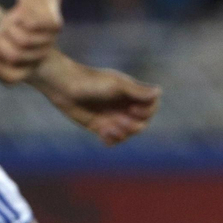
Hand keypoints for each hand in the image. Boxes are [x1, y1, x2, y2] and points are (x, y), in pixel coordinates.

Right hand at [0, 0, 61, 83]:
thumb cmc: (16, 24)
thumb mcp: (0, 39)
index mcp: (29, 64)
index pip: (11, 78)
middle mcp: (41, 56)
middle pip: (14, 56)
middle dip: (0, 41)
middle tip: (3, 31)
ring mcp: (51, 42)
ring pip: (23, 40)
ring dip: (11, 27)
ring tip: (14, 21)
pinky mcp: (56, 26)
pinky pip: (33, 25)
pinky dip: (22, 17)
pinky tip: (24, 14)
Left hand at [30, 53, 160, 145]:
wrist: (63, 86)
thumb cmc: (91, 82)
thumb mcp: (116, 86)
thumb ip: (138, 91)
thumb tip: (159, 92)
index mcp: (132, 94)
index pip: (151, 107)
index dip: (147, 112)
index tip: (132, 107)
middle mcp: (124, 105)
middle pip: (142, 123)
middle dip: (133, 126)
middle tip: (119, 121)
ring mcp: (113, 116)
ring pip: (129, 133)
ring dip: (122, 135)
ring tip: (108, 129)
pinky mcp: (100, 126)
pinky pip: (113, 139)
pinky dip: (111, 140)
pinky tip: (101, 134)